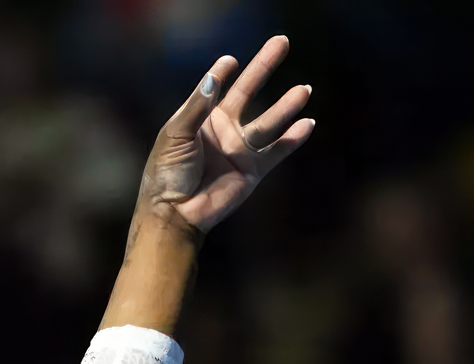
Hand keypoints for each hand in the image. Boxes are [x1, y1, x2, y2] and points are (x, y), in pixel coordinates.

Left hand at [134, 37, 314, 237]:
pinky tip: (307, 124)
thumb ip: (197, 106)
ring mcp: (239, 149)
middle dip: (265, 66)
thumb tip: (215, 77)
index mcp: (202, 118)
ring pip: (268, 122)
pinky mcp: (252, 171)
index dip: (224, 71)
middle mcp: (223, 129)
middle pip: (249, 91)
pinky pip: (277, 152)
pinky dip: (292, 139)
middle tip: (282, 41)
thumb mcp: (176, 133)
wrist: (175, 212)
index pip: (217, 87)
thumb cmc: (166, 172)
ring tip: (304, 89)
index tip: (230, 61)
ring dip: (286, 106)